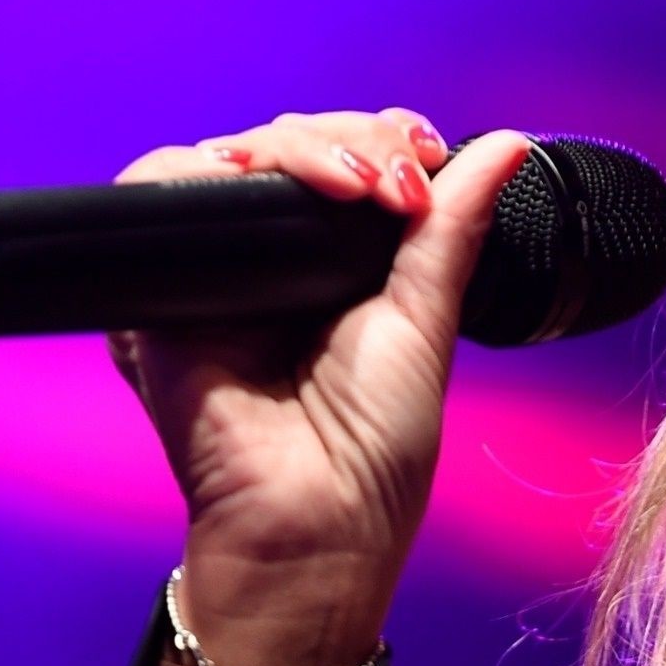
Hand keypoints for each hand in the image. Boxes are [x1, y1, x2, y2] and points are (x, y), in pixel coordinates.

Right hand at [110, 108, 531, 665]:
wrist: (309, 525)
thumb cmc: (373, 453)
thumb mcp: (424, 323)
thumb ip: (451, 230)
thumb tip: (507, 145)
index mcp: (339, 269)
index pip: (350, 160)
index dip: (383, 140)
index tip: (427, 157)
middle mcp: (275, 261)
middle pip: (294, 144)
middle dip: (352, 141)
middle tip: (395, 189)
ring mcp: (217, 269)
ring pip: (236, 155)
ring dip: (295, 147)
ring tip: (352, 187)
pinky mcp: (158, 284)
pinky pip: (159, 188)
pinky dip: (211, 170)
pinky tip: (266, 184)